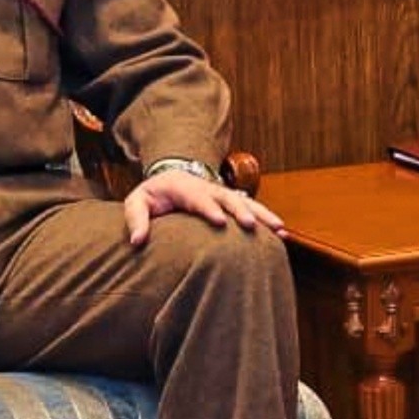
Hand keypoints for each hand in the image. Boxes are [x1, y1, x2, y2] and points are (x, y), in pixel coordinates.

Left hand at [122, 169, 285, 245]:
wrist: (171, 177)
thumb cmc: (153, 195)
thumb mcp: (137, 202)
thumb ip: (136, 219)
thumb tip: (137, 241)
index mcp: (183, 187)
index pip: (197, 197)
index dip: (209, 208)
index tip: (219, 222)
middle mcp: (208, 188)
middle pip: (227, 197)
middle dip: (239, 210)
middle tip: (249, 225)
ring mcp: (222, 193)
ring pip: (245, 201)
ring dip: (262, 214)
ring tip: (279, 229)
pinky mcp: (232, 201)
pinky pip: (252, 207)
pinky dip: (266, 217)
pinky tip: (281, 232)